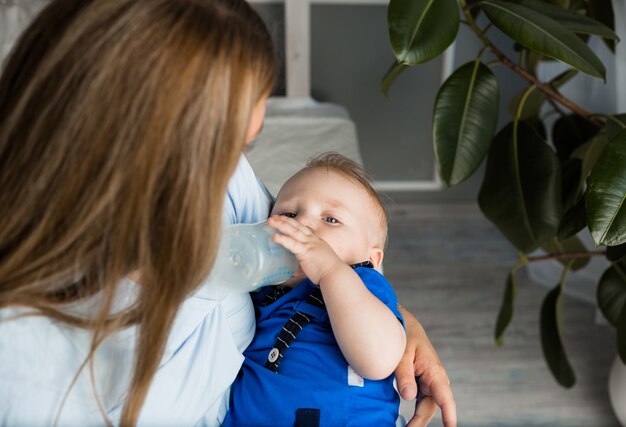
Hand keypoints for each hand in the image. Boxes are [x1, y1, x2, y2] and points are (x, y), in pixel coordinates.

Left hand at [268, 215, 342, 283]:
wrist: (335, 274)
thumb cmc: (329, 271)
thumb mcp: (319, 260)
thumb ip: (308, 260)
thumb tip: (297, 268)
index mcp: (316, 241)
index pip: (303, 228)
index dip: (292, 222)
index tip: (284, 219)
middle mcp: (313, 240)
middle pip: (296, 226)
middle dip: (284, 220)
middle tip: (274, 217)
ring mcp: (309, 245)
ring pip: (293, 231)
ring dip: (281, 225)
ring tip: (271, 221)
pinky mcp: (305, 252)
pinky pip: (292, 244)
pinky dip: (283, 239)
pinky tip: (275, 237)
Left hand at [396, 306, 456, 426]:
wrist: (405, 326)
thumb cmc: (405, 337)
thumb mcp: (402, 354)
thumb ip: (404, 375)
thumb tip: (409, 396)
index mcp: (434, 372)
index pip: (445, 397)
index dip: (449, 414)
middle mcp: (435, 381)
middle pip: (430, 408)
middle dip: (420, 422)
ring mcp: (429, 384)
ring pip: (425, 408)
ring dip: (417, 421)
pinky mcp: (422, 386)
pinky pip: (420, 403)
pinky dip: (415, 414)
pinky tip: (407, 423)